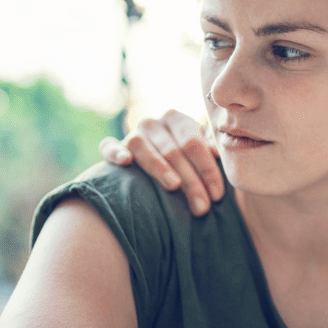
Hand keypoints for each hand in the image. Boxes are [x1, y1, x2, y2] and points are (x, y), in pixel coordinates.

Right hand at [98, 110, 225, 214]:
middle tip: (202, 207)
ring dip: (159, 167)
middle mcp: (154, 123)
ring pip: (144, 148)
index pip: (194, 143)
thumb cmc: (189, 163)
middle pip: (173, 151)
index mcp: (178, 120)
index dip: (208, 170)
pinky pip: (109, 146)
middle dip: (191, 181)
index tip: (217, 195)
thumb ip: (211, 151)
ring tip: (174, 186)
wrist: (163, 165)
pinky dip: (115, 152)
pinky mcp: (113, 146)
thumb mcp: (203, 155)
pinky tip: (126, 161)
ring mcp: (133, 133)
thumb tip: (218, 153)